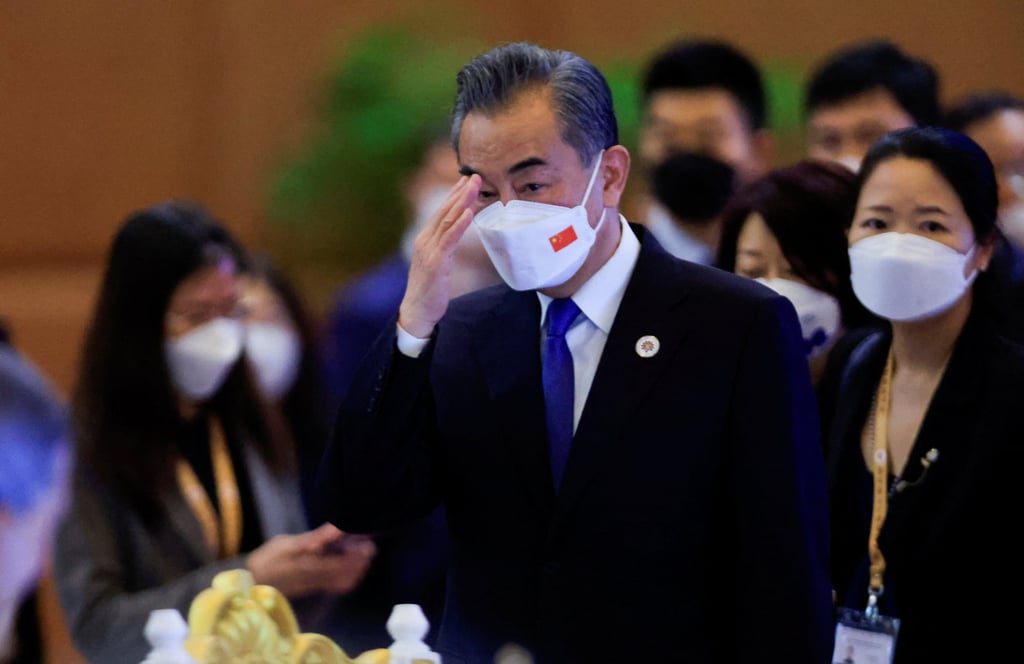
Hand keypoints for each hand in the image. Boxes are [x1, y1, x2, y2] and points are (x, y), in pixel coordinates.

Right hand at [247, 523, 376, 596]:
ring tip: (362, 552)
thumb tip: (337, 528)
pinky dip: (349, 575)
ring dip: (357, 567)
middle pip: (349, 573)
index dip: (360, 553)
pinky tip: (350, 565)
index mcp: (314, 567)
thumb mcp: (289, 543)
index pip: (345, 562)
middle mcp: (319, 579)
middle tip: (369, 544)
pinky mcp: (314, 589)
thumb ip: (316, 538)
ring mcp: (317, 586)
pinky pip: (338, 586)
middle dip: (362, 559)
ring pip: (346, 580)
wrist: (252, 583)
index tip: (368, 540)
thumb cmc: (268, 559)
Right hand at [398, 174, 481, 337]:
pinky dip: (459, 224)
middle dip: (460, 191)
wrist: (416, 311)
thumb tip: (455, 238)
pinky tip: (469, 212)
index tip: (467, 180)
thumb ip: (444, 249)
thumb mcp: (438, 264)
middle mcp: (425, 240)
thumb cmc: (429, 291)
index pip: (442, 212)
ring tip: (474, 186)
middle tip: (475, 174)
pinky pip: (449, 239)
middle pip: (445, 210)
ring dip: (462, 201)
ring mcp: (429, 250)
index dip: (455, 194)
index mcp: (426, 240)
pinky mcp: (436, 262)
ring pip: (447, 220)